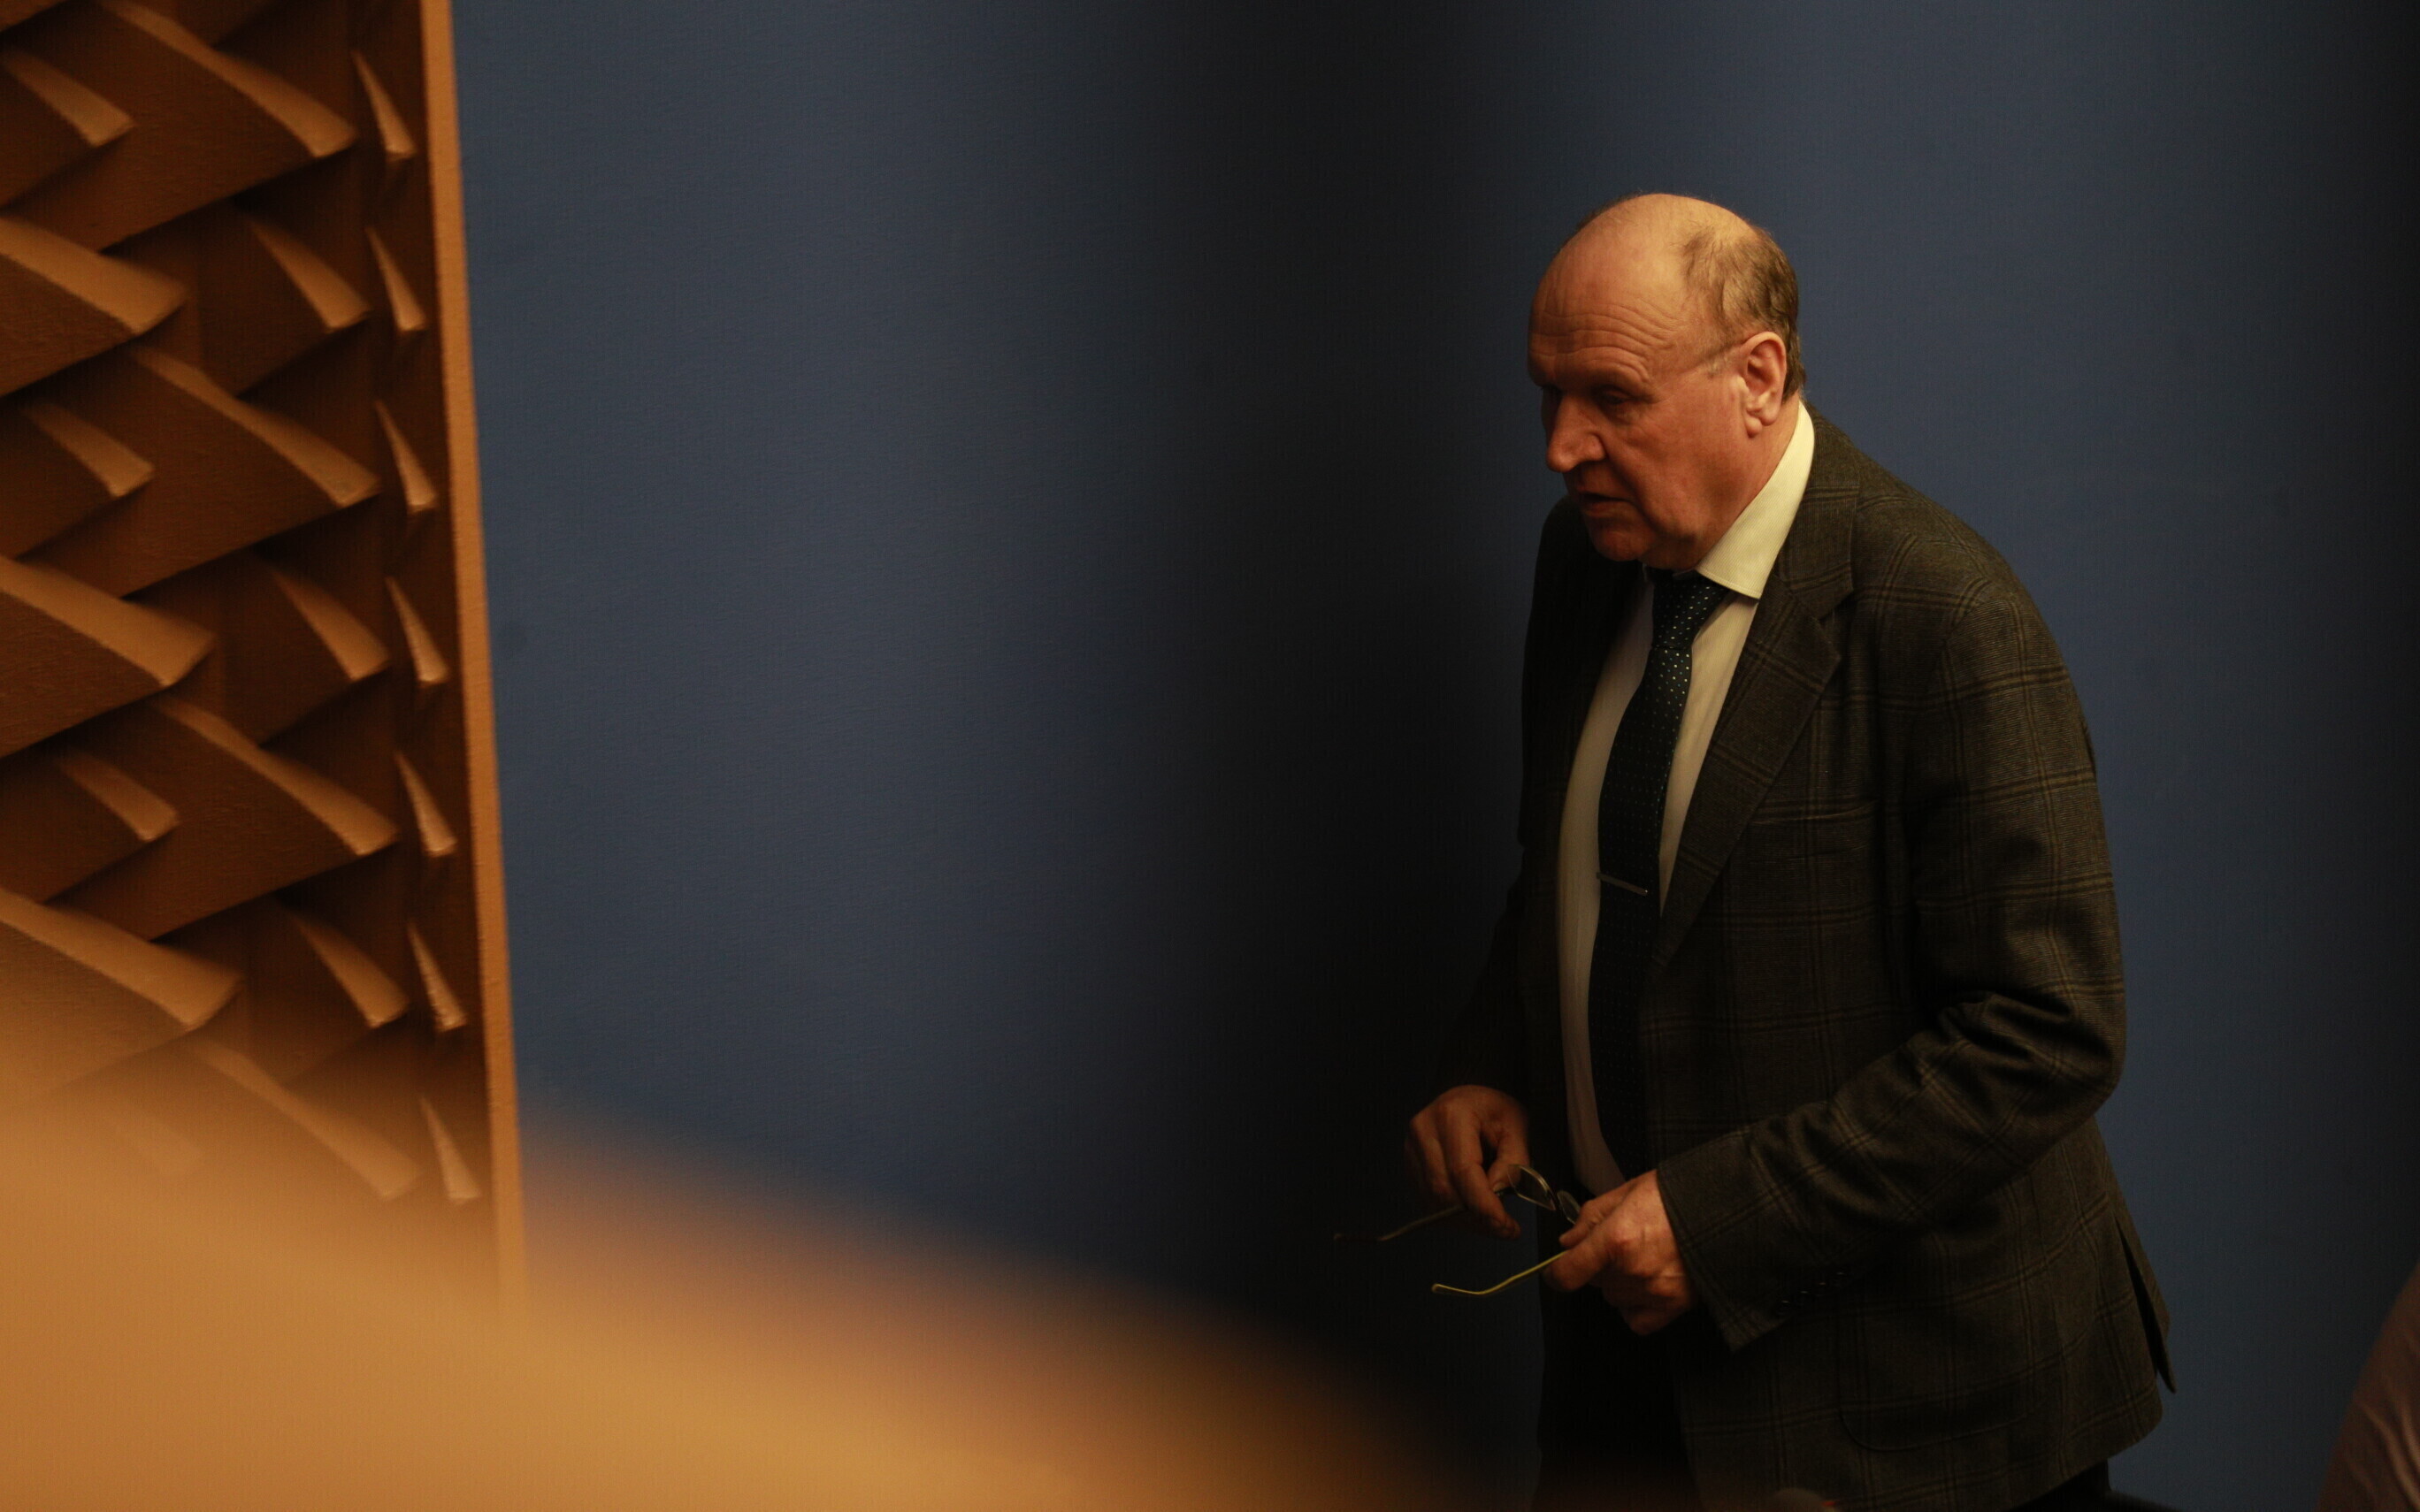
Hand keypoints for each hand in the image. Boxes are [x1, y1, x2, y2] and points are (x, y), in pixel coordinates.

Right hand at [1404, 1085, 1530, 1239]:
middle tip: (1506, 1230)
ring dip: (1466, 1221)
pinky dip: (1453, 1215)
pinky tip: (1475, 1215)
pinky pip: (1428, 1200)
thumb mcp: (1516, 1126)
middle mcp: (1423, 1132)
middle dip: (1476, 1218)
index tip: (1507, 1226)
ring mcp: (1411, 1150)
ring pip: (1434, 1201)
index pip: (1462, 1170)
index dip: (1484, 1204)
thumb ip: (1513, 1161)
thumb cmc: (1494, 1110)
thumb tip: (1497, 1194)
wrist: (1469, 1097)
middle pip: (1444, 1190)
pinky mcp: (1411, 1166)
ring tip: (1495, 1224)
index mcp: (1450, 1116)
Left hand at [1547, 1169, 1693, 1333]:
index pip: (1568, 1273)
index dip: (1555, 1274)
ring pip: (1613, 1299)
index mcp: (1617, 1238)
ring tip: (1641, 1259)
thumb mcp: (1630, 1190)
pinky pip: (1637, 1321)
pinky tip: (1645, 1287)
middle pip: (1593, 1282)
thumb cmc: (1681, 1194)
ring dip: (1618, 1284)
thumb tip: (1567, 1241)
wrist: (1730, 1209)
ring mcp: (1654, 1292)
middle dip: (1598, 1265)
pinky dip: (1636, 1308)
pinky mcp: (1675, 1306)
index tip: (1556, 1271)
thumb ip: (1592, 1216)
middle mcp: (1632, 1270)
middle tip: (1621, 1244)